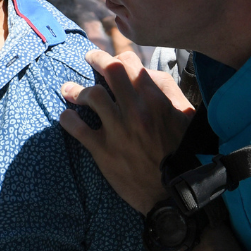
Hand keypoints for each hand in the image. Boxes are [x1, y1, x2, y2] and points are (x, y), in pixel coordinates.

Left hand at [59, 50, 194, 214]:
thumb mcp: (185, 117)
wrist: (174, 193)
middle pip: (109, 70)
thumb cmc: (182, 152)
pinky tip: (66, 116)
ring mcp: (119, 130)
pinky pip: (77, 128)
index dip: (118, 58)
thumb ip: (167, 93)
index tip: (111, 60)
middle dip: (95, 59)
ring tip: (68, 89)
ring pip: (91, 96)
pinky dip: (68, 119)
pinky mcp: (104, 151)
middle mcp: (136, 111)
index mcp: (156, 100)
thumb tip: (147, 74)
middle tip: (88, 59)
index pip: (131, 64)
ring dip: (76, 90)